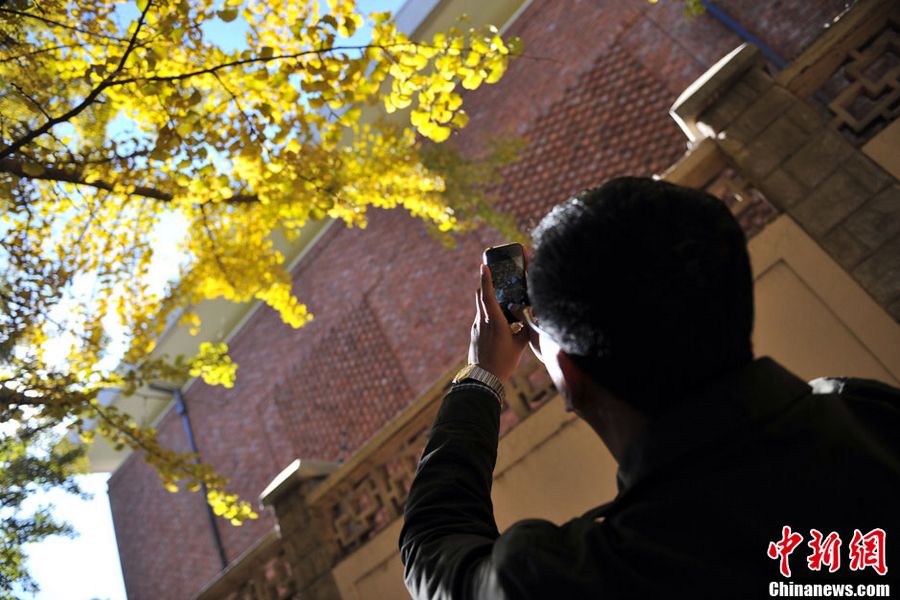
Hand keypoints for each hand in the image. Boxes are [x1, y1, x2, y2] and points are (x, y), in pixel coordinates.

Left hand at [469, 264, 528, 382]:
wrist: (483, 379)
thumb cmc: (503, 362)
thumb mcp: (519, 345)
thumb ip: (525, 329)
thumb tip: (531, 319)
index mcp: (494, 321)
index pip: (487, 294)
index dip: (486, 279)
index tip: (484, 265)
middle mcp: (482, 321)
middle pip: (481, 296)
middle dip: (487, 285)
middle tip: (494, 276)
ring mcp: (476, 328)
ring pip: (481, 307)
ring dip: (489, 300)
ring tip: (501, 300)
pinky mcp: (475, 335)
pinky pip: (481, 318)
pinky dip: (489, 314)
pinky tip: (499, 322)